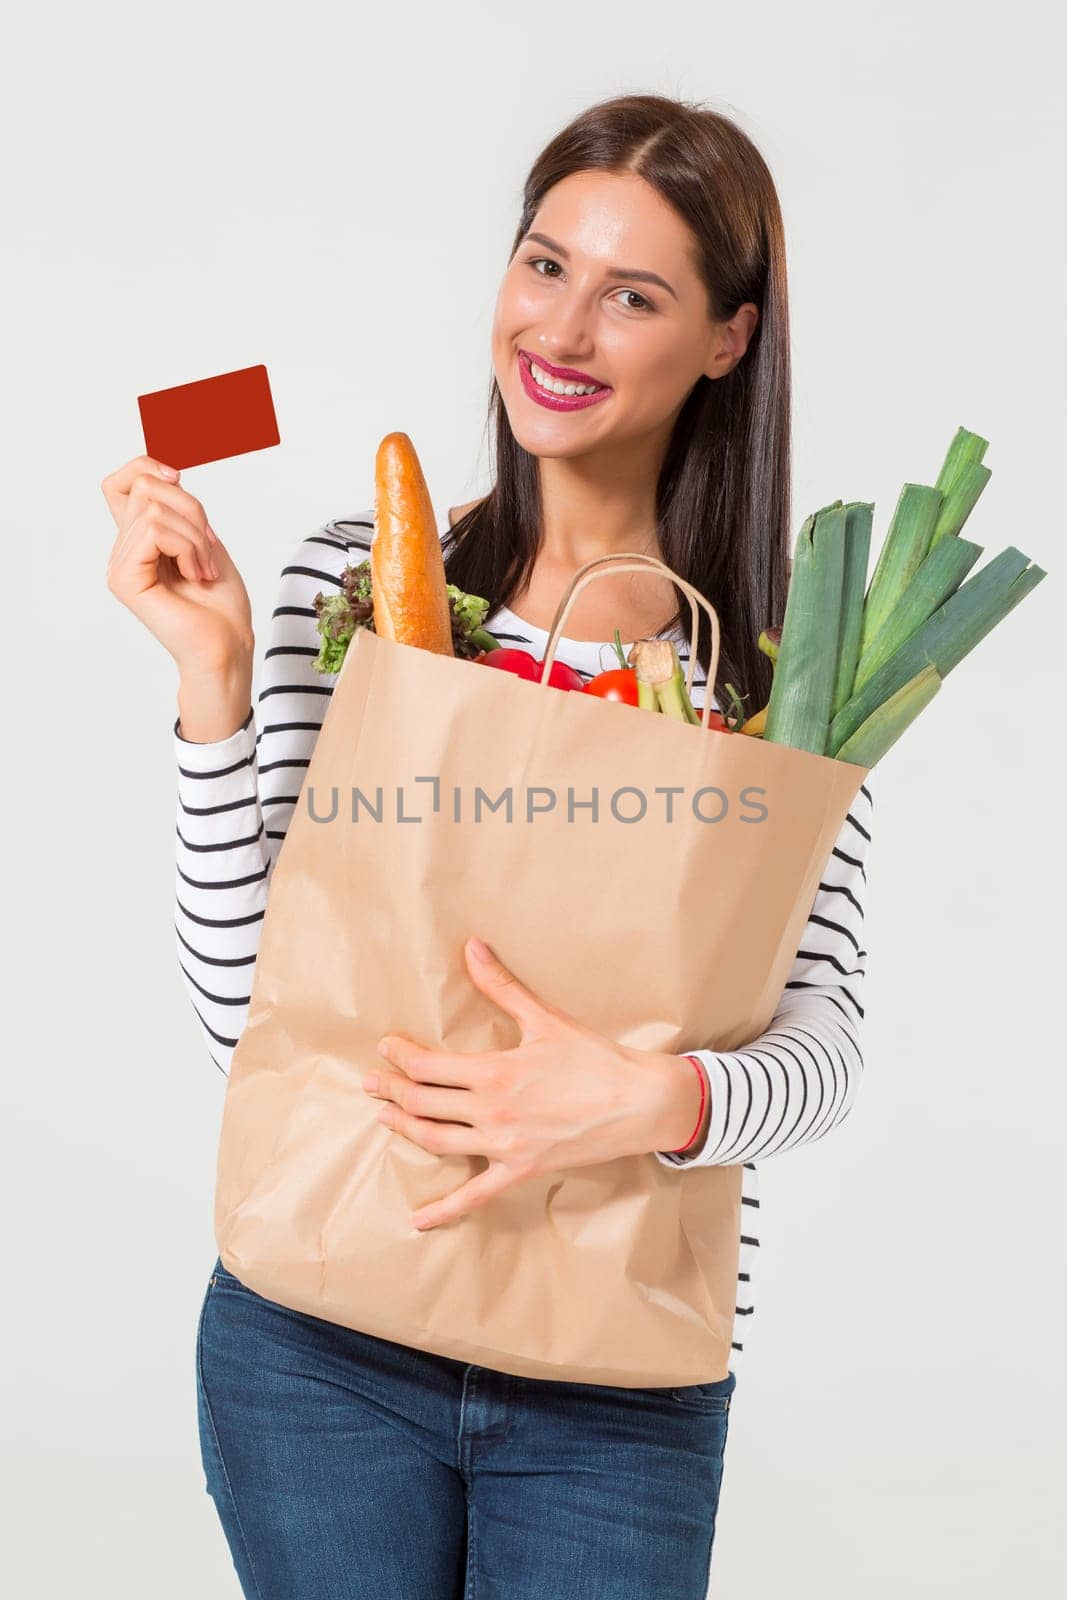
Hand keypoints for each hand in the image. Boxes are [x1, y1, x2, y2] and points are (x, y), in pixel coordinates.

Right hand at [102, 454, 253, 673]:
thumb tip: (165, 474)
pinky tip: (196, 576)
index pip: (123, 483)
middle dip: (191, 509)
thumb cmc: (222, 604)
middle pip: (146, 487)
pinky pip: (155, 531)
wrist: (228, 647)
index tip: (178, 478)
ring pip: (155, 510)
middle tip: (209, 551)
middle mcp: (124, 550)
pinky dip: (188, 548)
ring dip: (195, 537)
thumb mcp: (206, 540)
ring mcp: (120, 565)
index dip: (146, 466)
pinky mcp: (123, 579)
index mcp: (140, 540)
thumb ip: (180, 509)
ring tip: (204, 571)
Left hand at [365, 936, 703, 1229]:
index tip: (385, 1047)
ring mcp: (502, 1147)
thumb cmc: (595, 1058)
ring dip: (404, 1128)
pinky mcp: (519, 1171)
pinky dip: (444, 1210)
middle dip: (390, 1090)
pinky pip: (474, 1196)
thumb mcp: (545, 1019)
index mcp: (494, 1073)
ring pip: (436, 1142)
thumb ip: (502, 986)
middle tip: (370, 1082)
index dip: (398, 1056)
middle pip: (422, 1103)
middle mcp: (490, 1113)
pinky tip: (419, 1220)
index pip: (426, 1066)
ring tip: (385, 1117)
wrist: (639, 1103)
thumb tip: (472, 946)